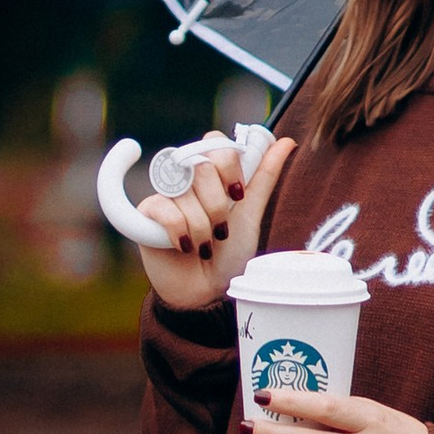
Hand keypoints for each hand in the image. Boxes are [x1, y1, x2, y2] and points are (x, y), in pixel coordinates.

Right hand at [135, 135, 293, 305]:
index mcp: (212, 173)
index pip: (216, 143)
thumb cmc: (229, 254)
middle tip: (221, 229)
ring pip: (186, 192)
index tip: (237, 194)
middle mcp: (187, 178)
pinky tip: (182, 247)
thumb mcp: (250, 214)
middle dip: (218, 205)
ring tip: (204, 245)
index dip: (229, 165)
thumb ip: (264, 177)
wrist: (206, 291)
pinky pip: (166, 210)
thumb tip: (287, 141)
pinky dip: (180, 232)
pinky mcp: (146, 212)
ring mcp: (165, 193)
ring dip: (202, 227)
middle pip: (202, 165)